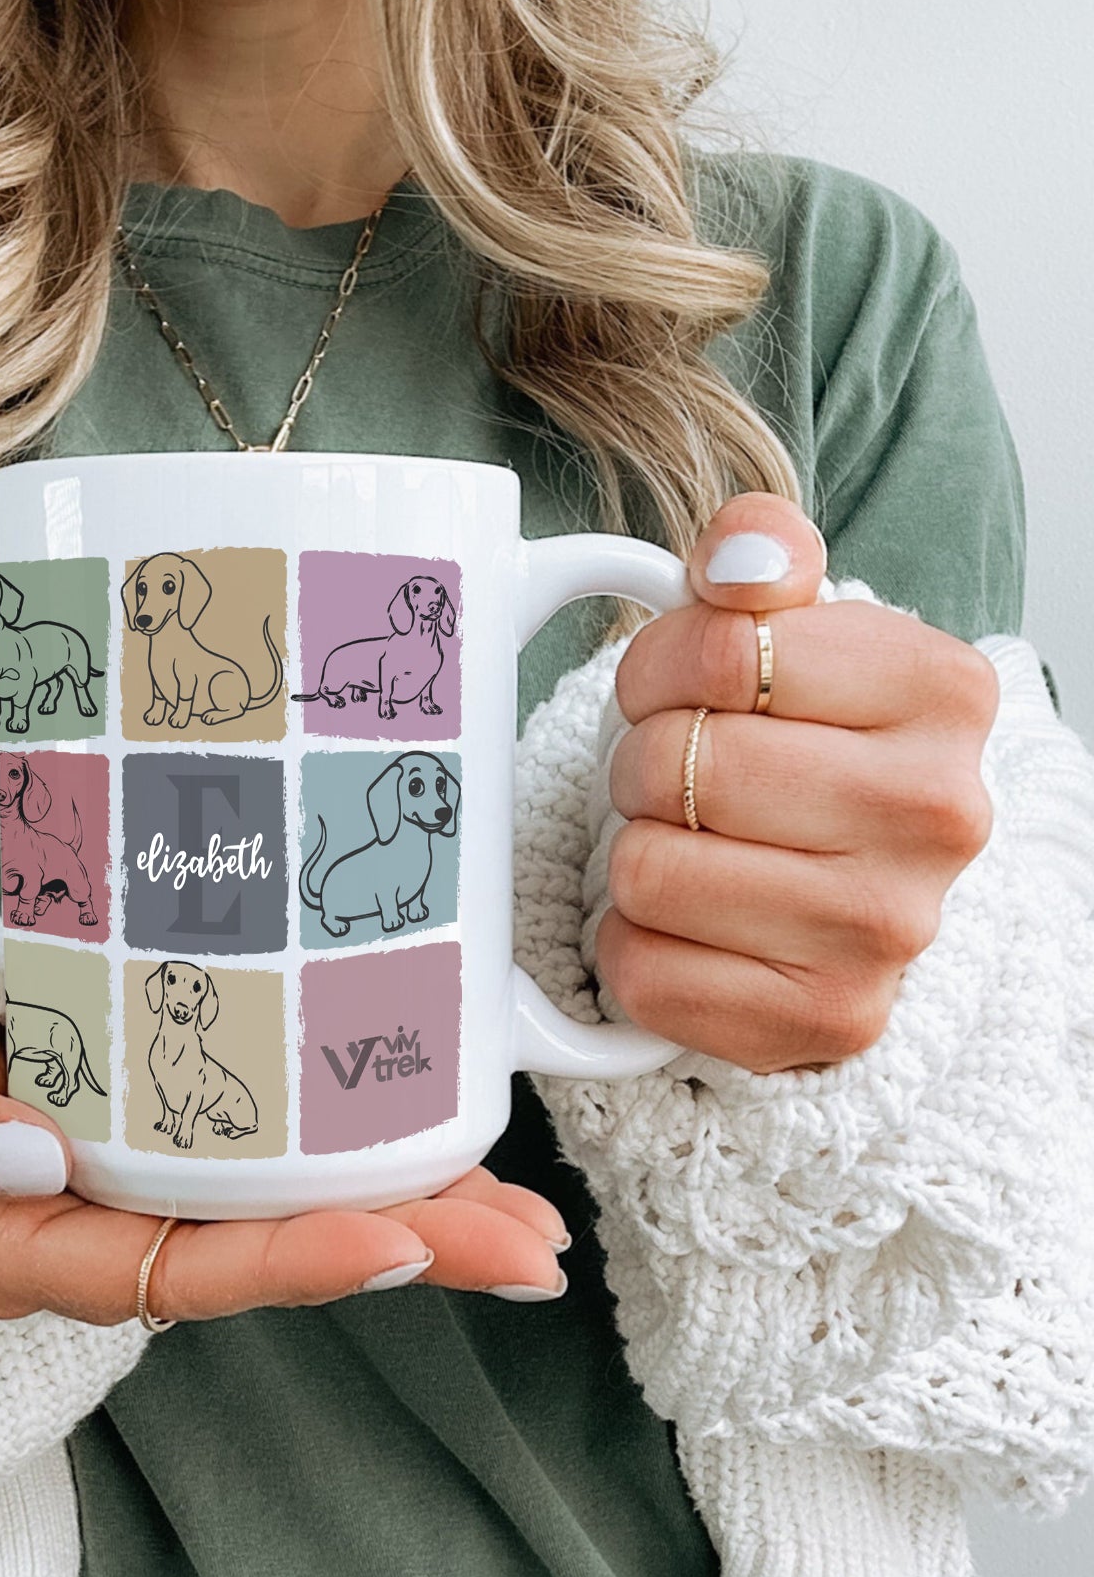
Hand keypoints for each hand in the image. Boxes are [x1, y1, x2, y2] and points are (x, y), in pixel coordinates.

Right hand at [0, 980, 571, 1322]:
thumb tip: (34, 1156)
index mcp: (42, 1247)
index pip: (185, 1270)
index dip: (296, 1260)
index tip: (402, 1239)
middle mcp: (110, 1233)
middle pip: (272, 1253)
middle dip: (406, 1248)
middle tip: (527, 1242)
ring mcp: (142, 1187)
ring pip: (288, 1211)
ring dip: (408, 1209)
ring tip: (521, 1211)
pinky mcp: (159, 1131)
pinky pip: (267, 1156)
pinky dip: (354, 1152)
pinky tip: (432, 1136)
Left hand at [601, 495, 999, 1072]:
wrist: (845, 879)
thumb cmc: (800, 741)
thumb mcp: (789, 624)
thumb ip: (758, 551)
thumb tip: (740, 557)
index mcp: (942, 691)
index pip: (717, 650)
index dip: (660, 668)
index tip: (685, 691)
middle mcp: (939, 816)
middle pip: (676, 764)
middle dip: (645, 762)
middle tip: (681, 778)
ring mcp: (889, 933)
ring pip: (648, 870)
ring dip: (638, 852)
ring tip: (692, 846)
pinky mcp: (825, 1024)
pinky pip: (642, 971)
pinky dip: (635, 945)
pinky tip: (691, 926)